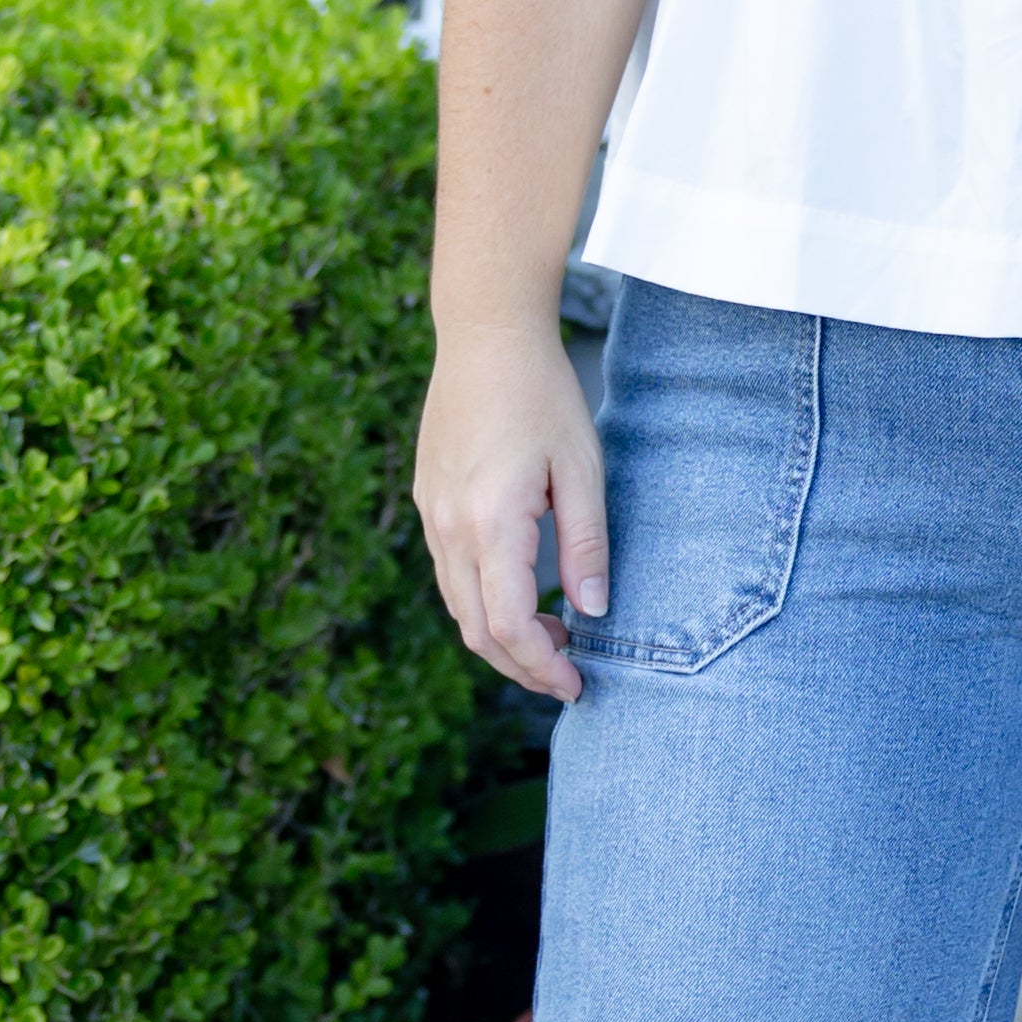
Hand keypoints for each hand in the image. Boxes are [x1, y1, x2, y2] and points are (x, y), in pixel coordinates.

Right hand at [416, 318, 607, 703]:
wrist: (486, 336)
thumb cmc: (543, 395)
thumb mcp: (582, 469)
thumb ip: (586, 546)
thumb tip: (593, 612)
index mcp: (491, 524)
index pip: (507, 627)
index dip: (541, 668)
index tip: (576, 685)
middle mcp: (450, 528)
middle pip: (476, 630)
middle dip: (521, 665)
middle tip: (568, 673)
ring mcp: (431, 514)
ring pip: (457, 606)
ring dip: (500, 636)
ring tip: (551, 635)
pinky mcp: (428, 500)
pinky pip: (449, 572)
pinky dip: (482, 601)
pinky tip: (521, 592)